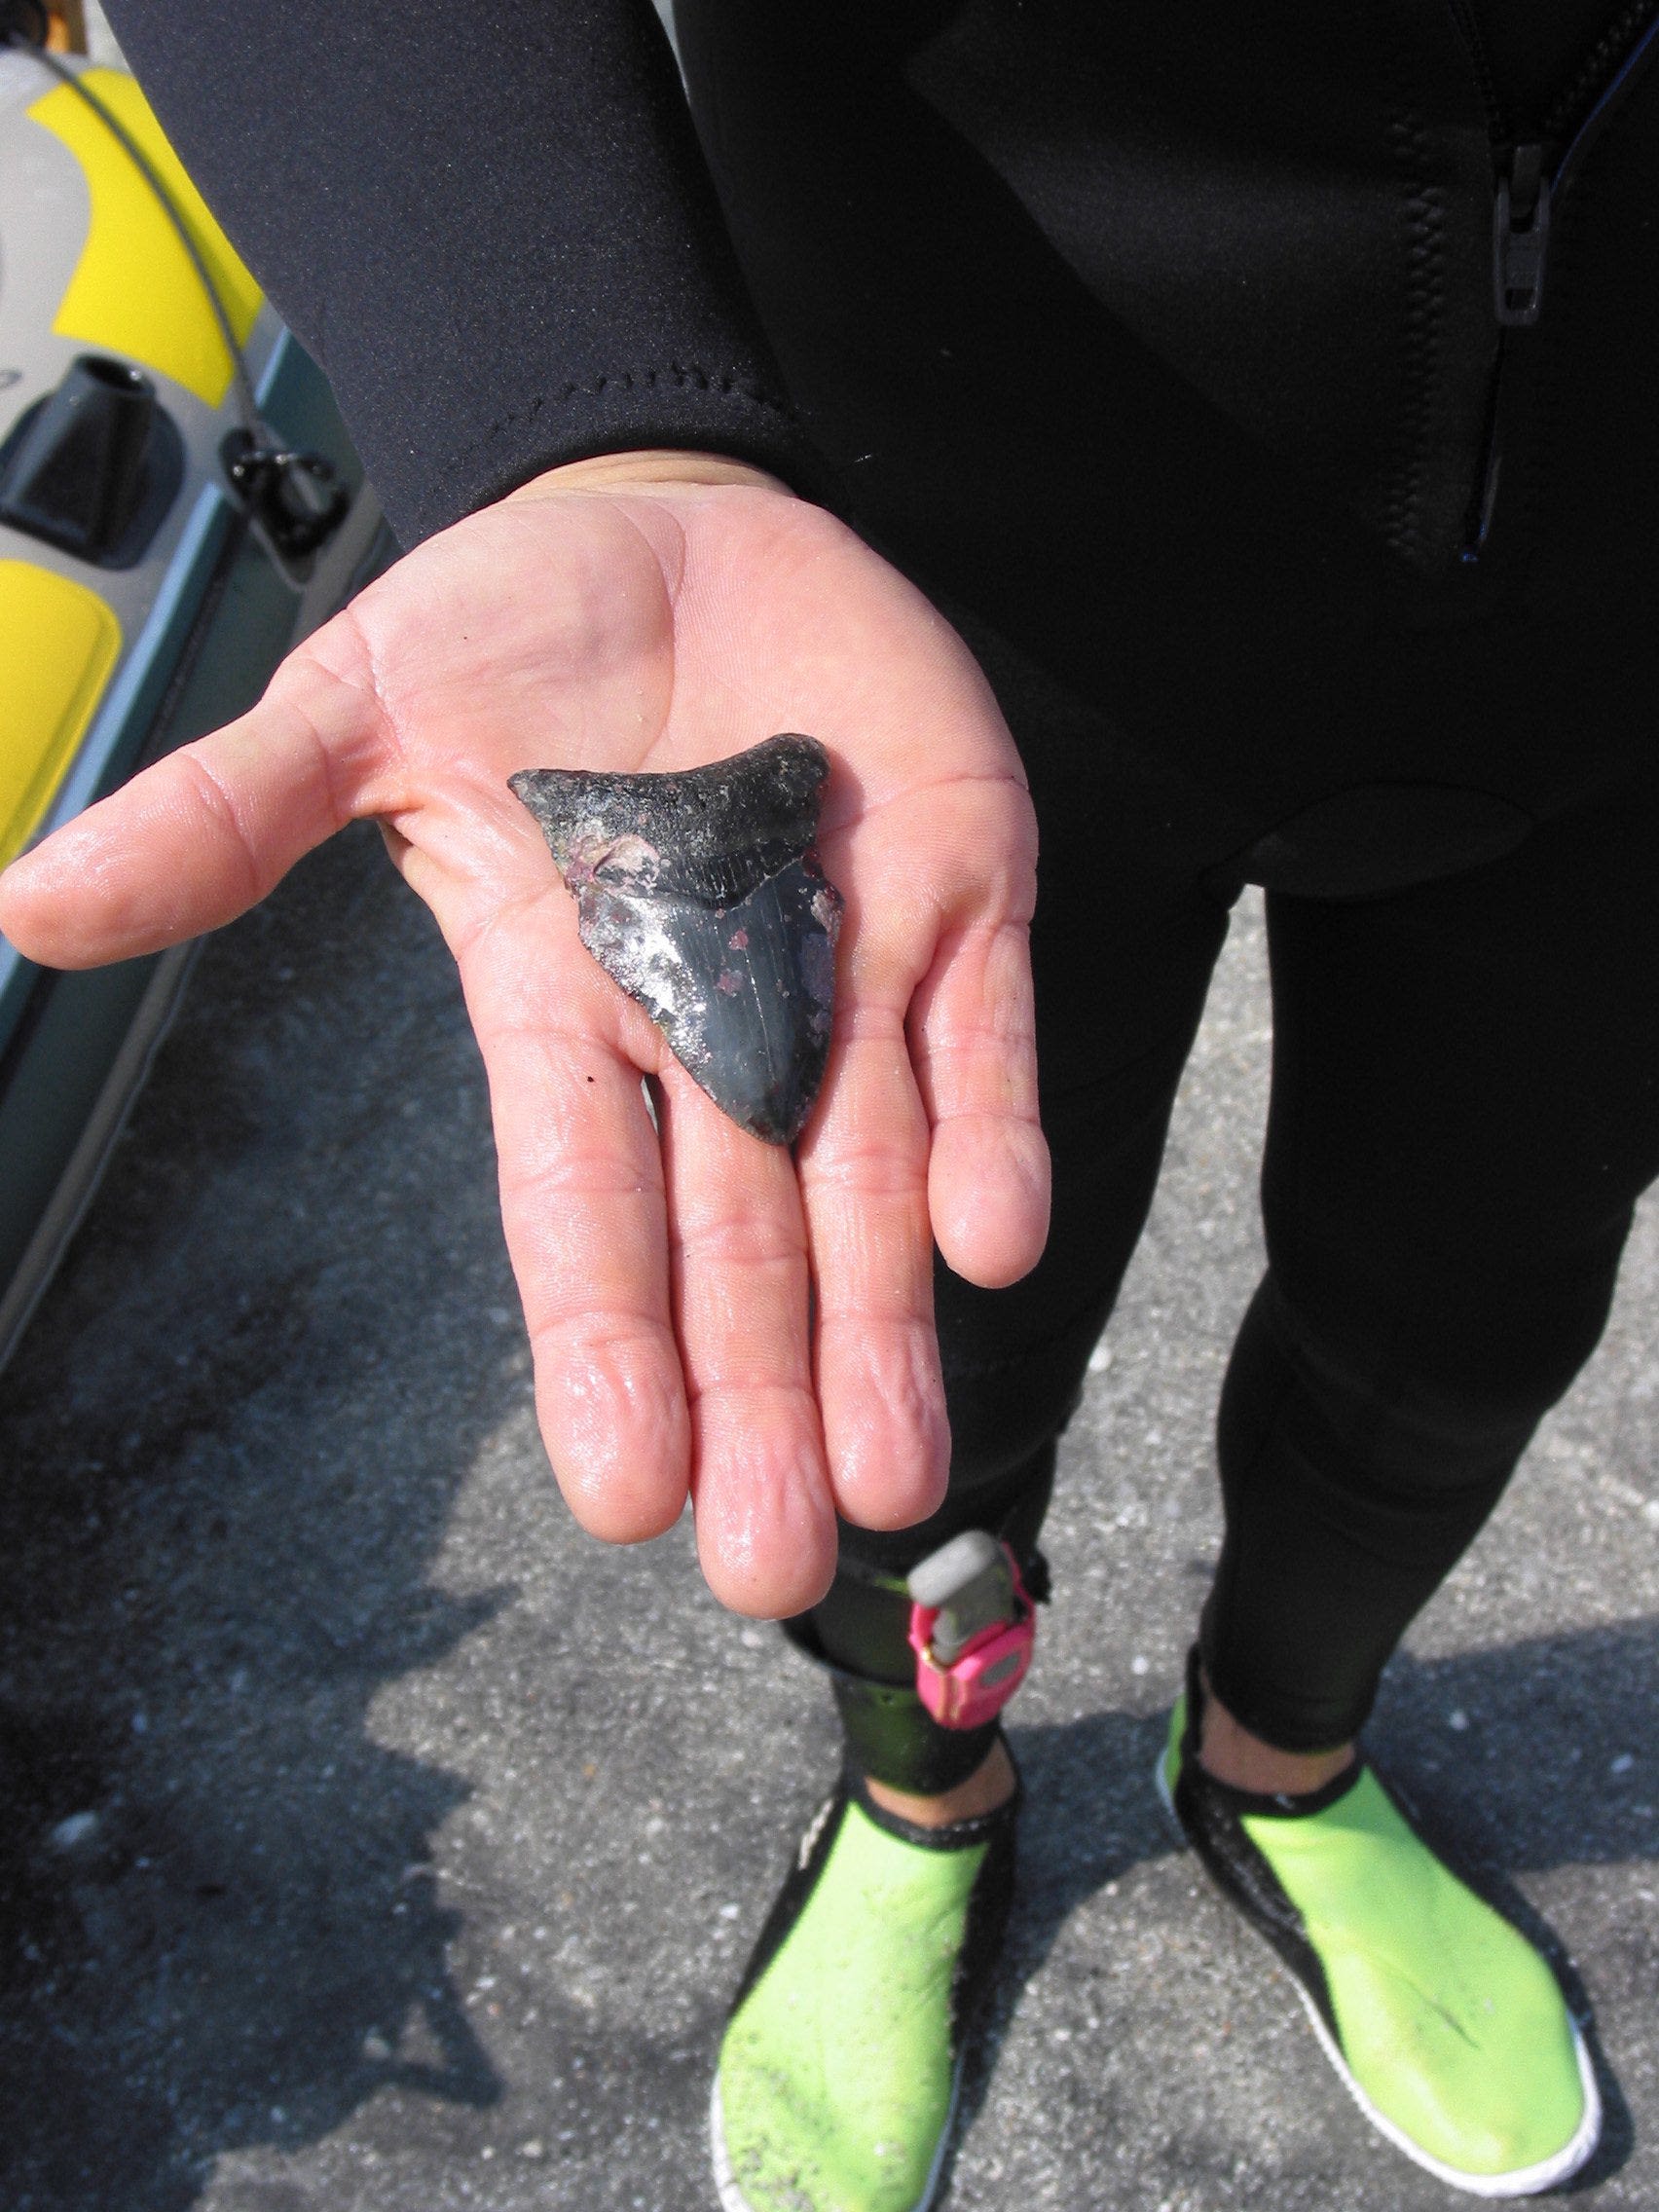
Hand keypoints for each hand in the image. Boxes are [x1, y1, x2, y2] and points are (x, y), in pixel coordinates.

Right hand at [0, 451, 1048, 1614]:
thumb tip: (33, 902)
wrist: (684, 521)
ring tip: (893, 1474)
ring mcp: (847, 968)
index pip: (580, 1204)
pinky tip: (991, 1244)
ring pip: (872, 1181)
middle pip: (739, 1241)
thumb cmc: (517, 628)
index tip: (621, 1492)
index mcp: (567, 1006)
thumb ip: (233, 814)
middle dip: (758, 1394)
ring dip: (885, 1324)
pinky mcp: (960, 893)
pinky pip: (984, 1038)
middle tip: (772, 1557)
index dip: (601, 1341)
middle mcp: (714, 1025)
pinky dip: (992, 1134)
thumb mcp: (361, 708)